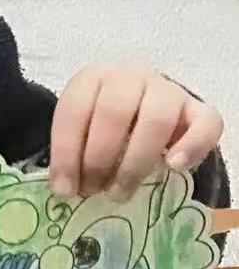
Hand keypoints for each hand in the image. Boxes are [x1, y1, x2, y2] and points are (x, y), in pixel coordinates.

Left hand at [49, 62, 223, 201]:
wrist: (142, 109)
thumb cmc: (103, 125)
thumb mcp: (81, 131)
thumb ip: (73, 153)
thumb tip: (64, 189)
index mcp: (92, 78)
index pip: (73, 111)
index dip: (66, 154)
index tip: (64, 189)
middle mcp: (130, 77)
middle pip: (114, 113)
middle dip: (99, 159)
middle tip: (94, 190)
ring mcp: (168, 90)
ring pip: (157, 120)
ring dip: (135, 163)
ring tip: (121, 192)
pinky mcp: (199, 109)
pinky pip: (206, 124)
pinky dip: (191, 147)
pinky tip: (173, 167)